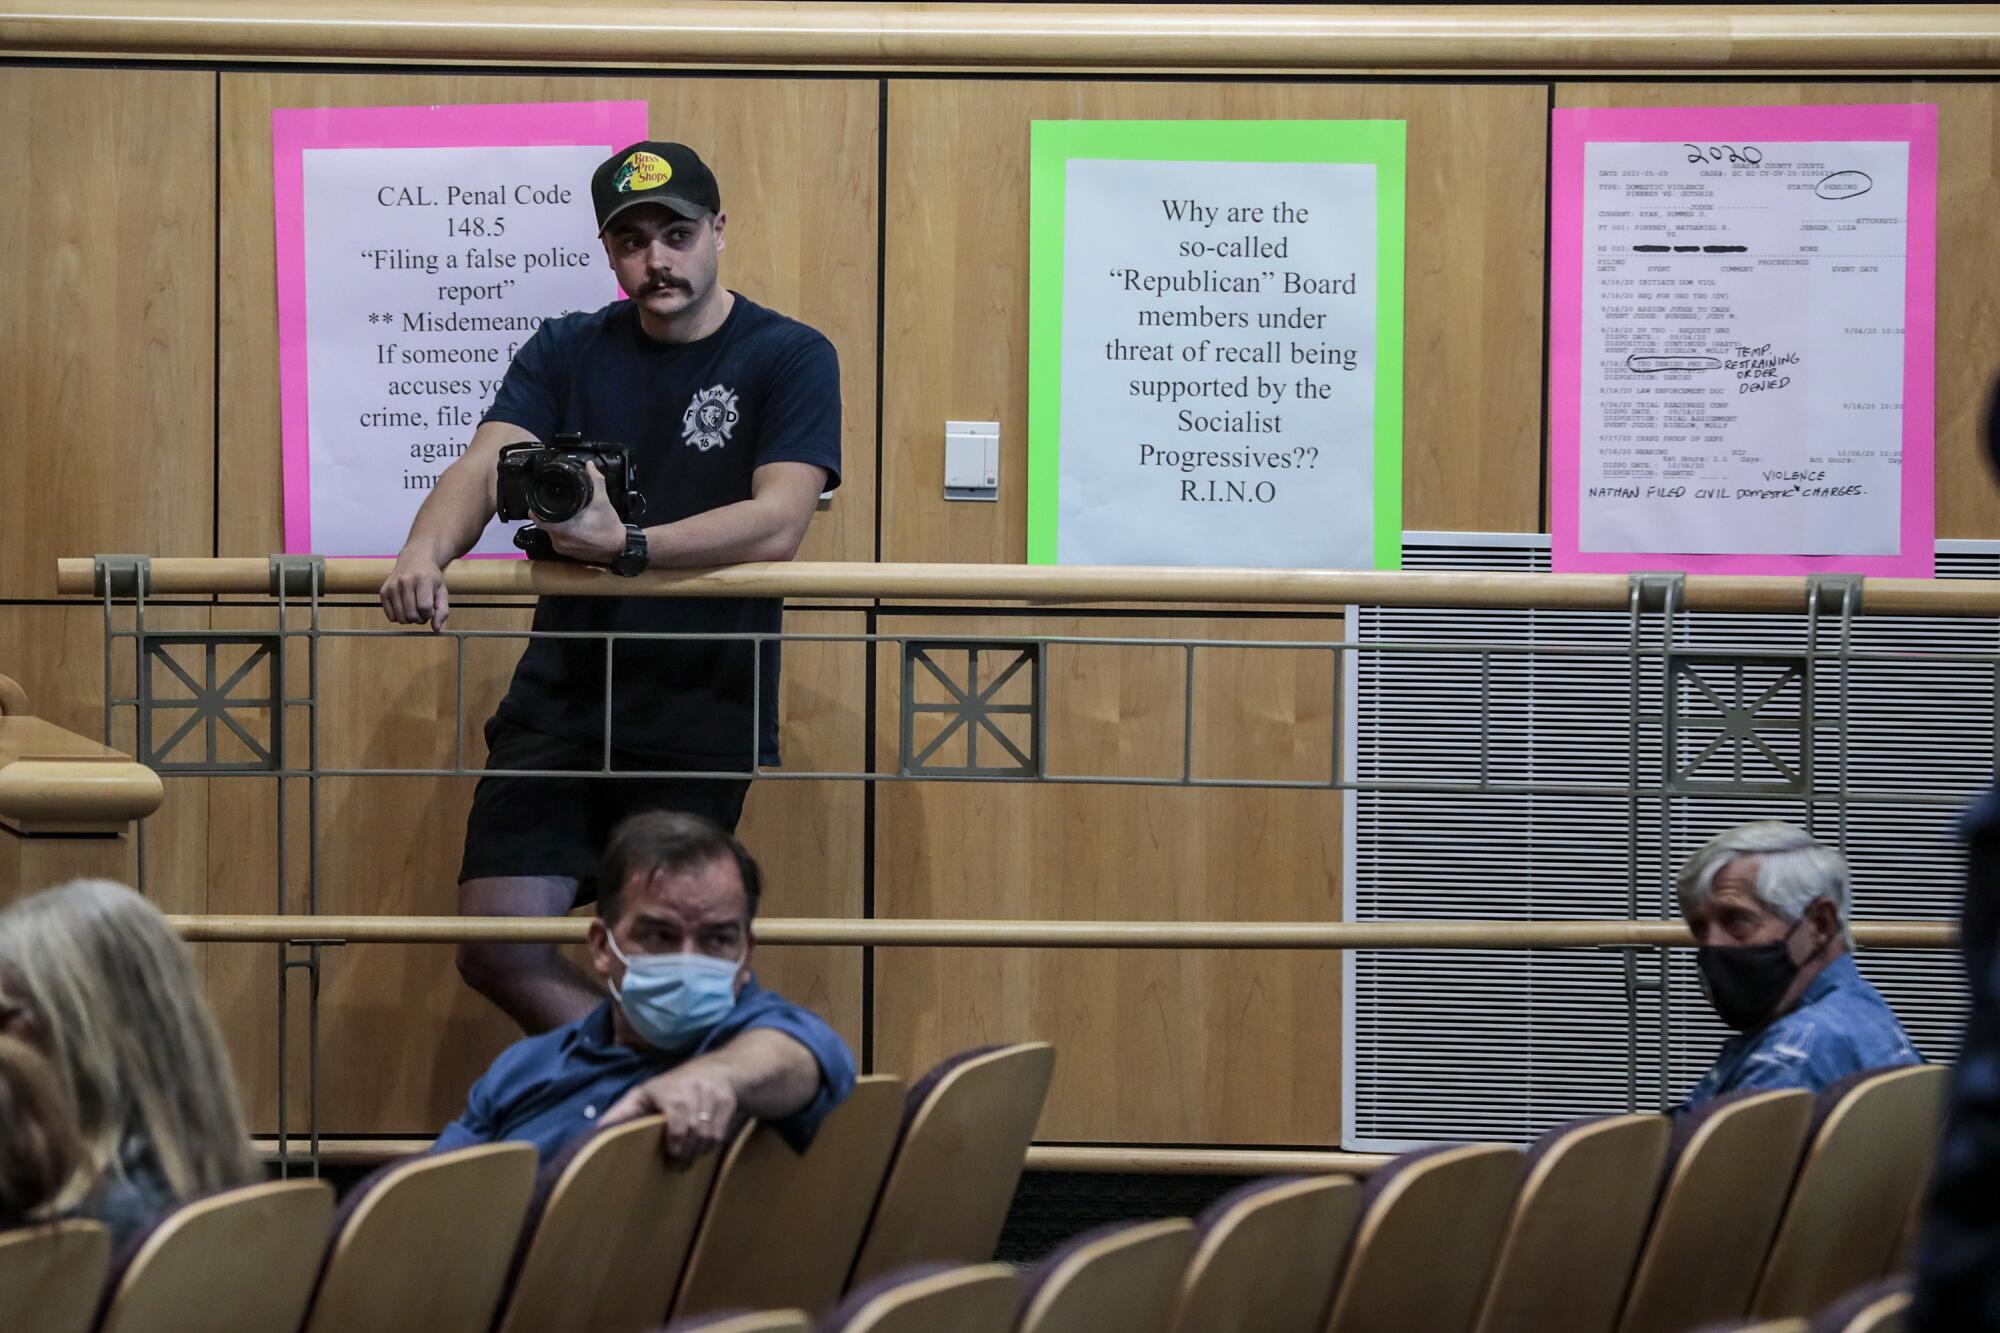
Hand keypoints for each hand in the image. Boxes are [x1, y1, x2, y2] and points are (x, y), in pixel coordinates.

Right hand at [380, 552, 449, 630]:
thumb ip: (442, 610)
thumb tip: (436, 629)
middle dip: (420, 619)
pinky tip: (405, 608)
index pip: (424, 607)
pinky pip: (391, 616)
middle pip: (412, 615)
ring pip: (401, 618)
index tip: (431, 610)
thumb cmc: (430, 577)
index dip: (429, 614)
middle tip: (423, 612)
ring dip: (410, 620)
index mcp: (423, 579)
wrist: (414, 560)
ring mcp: (392, 586)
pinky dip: (399, 617)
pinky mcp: (383, 591)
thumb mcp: (442, 590)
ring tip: (415, 609)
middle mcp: (405, 581)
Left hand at [542, 462, 626, 564]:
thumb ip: (596, 482)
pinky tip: (572, 528)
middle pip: (544, 524)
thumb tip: (590, 466)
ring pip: (550, 533)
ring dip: (555, 524)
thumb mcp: (603, 501)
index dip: (535, 509)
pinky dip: (562, 533)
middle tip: (555, 506)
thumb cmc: (609, 528)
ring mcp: (562, 548)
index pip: (537, 518)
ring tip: (565, 516)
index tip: (538, 501)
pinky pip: (558, 541)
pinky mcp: (567, 554)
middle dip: (548, 515)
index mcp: (563, 528)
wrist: (619, 548)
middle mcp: (559, 540)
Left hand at [602, 1061, 740, 1163]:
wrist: (719, 1069)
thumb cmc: (674, 1085)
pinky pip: (720, 1134)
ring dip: (698, 1151)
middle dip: (685, 1154)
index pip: (677, 1123)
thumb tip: (598, 1131)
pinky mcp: (728, 1105)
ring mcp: (714, 1097)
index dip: (675, 1144)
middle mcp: (695, 1092)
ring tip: (688, 1158)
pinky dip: (711, 1145)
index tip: (669, 1157)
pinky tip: (702, 1146)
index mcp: (672, 1092)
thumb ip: (623, 1111)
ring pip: (708, 1136)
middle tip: (677, 1166)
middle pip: (693, 1133)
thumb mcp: (645, 1092)